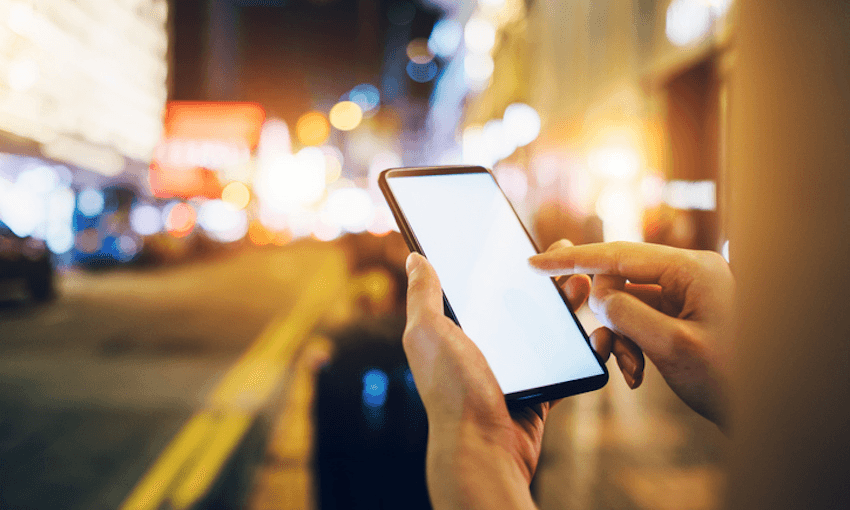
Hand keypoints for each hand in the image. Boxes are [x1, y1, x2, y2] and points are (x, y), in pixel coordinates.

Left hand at [402, 241, 594, 508]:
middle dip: (543, 278)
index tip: (521, 237)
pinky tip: (597, 332)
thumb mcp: (428, 333)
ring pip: (546, 327)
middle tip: (567, 257)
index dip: (499, 261)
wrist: (484, 448)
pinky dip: (585, 348)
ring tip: (583, 284)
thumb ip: (423, 295)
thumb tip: (414, 256)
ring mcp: (513, 368)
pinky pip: (567, 362)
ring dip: (567, 305)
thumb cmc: (452, 391)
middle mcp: (482, 346)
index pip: (478, 285)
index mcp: (454, 330)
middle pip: (518, 302)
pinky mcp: (538, 389)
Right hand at [530, 241, 733, 429]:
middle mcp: (690, 273)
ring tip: (632, 369)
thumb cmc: (730, 379)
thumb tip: (597, 295)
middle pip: (621, 278)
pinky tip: (639, 372)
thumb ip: (627, 314)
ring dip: (620, 337)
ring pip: (628, 303)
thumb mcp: (672, 346)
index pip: (619, 254)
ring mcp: (688, 293)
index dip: (573, 259)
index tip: (535, 262)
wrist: (767, 410)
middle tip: (602, 343)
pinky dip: (632, 344)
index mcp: (692, 269)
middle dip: (606, 315)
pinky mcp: (684, 313)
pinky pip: (642, 319)